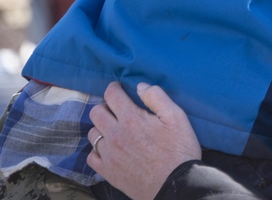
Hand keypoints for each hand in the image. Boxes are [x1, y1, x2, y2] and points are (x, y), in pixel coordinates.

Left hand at [87, 81, 201, 199]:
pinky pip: (91, 156)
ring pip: (93, 133)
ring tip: (114, 129)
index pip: (112, 95)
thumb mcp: (177, 117)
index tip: (119, 88)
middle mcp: (115, 135)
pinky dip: (98, 149)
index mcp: (132, 119)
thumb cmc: (179, 149)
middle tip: (117, 109)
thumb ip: (157, 97)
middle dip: (106, 106)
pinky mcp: (107, 172)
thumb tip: (140, 86)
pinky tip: (110, 149)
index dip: (114, 87)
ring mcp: (108, 154)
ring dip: (101, 127)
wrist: (175, 184)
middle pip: (96, 112)